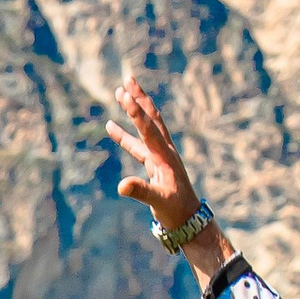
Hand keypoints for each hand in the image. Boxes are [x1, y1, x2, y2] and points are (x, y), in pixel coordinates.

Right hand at [107, 75, 202, 239]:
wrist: (189, 220)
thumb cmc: (176, 211)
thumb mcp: (158, 201)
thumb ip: (140, 191)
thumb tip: (121, 185)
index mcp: (165, 156)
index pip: (148, 128)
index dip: (135, 111)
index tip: (124, 93)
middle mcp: (164, 150)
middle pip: (151, 117)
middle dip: (139, 98)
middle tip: (128, 78)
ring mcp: (160, 156)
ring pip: (145, 127)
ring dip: (133, 111)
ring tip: (119, 93)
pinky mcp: (155, 164)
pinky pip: (137, 144)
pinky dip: (124, 136)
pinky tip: (110, 126)